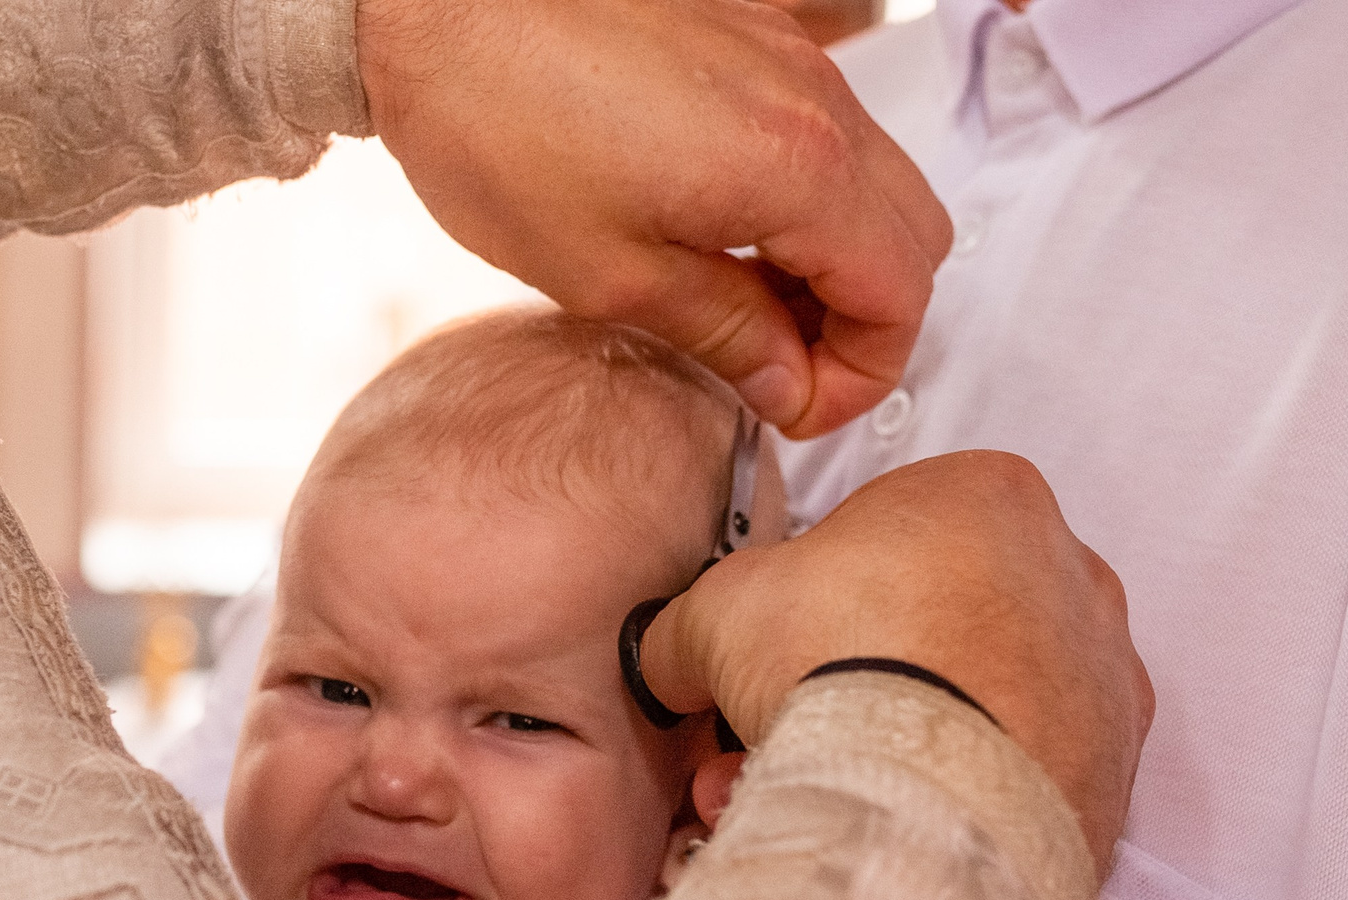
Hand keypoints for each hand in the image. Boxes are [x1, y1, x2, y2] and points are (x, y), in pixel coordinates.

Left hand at [357, 0, 951, 437]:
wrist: (434, 9)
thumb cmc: (500, 126)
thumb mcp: (611, 276)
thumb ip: (727, 336)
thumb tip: (790, 387)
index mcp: (796, 168)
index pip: (901, 295)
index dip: (862, 376)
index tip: (797, 411)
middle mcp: (817, 101)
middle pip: (913, 238)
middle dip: (864, 321)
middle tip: (782, 370)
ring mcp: (791, 58)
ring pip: (876, 184)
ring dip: (835, 261)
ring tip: (746, 309)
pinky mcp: (754, 36)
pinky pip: (827, 133)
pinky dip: (807, 200)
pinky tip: (725, 235)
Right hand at [636, 451, 1152, 872]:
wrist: (929, 793)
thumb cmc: (837, 660)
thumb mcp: (718, 610)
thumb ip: (691, 626)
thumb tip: (669, 661)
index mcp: (989, 494)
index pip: (891, 535)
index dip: (815, 599)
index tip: (777, 656)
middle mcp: (1070, 573)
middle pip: (940, 625)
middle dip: (855, 683)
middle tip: (784, 742)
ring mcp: (1101, 677)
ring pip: (980, 708)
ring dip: (900, 747)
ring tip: (824, 799)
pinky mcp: (1112, 773)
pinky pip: (1016, 781)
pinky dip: (958, 801)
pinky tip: (895, 830)